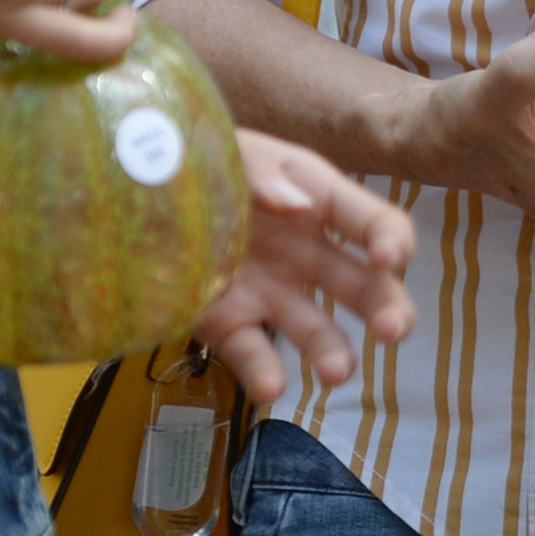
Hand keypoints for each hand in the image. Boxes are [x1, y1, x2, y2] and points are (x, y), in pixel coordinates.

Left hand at [193, 133, 418, 406]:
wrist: (140, 186)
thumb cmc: (200, 157)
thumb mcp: (232, 149)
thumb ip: (262, 171)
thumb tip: (296, 207)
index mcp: (317, 200)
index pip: (375, 224)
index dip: (392, 242)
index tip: (387, 260)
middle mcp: (305, 251)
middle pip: (363, 286)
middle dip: (387, 308)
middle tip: (394, 331)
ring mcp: (270, 290)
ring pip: (314, 329)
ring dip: (332, 352)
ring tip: (337, 373)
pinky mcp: (230, 321)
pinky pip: (252, 351)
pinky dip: (264, 373)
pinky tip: (271, 386)